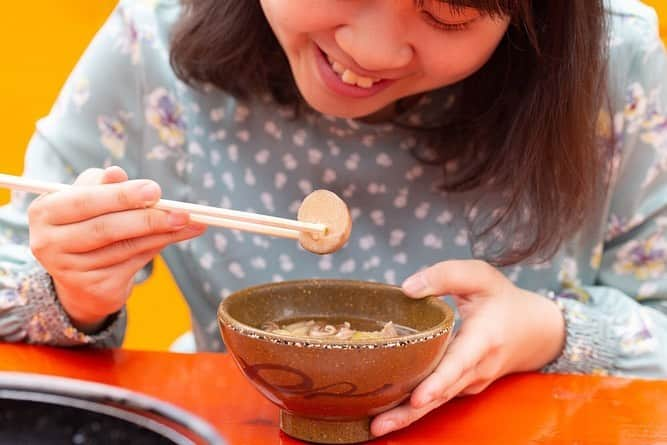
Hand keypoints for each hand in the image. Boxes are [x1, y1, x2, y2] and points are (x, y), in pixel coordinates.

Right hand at [28, 166, 206, 331]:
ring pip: (125, 247)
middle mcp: (49, 243)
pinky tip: (179, 235)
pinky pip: (133, 263)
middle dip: (147, 218)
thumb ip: (104, 186)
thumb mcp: (89, 200)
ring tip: (190, 221)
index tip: (155, 190)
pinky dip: (159, 246)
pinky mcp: (94, 288)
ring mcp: (70, 271)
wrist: (80, 277)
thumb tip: (117, 173)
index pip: (85, 202)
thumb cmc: (87, 223)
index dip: (121, 196)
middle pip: (105, 228)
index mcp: (44, 212)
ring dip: (162, 233)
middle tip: (180, 210)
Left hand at [371, 260, 564, 436]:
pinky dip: (415, 407)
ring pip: (438, 401)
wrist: (537, 331)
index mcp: (483, 339)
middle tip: (378, 425)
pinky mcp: (464, 387)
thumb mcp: (480, 276)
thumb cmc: (504, 300)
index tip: (417, 398)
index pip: (459, 363)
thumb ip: (445, 275)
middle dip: (410, 411)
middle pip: (441, 393)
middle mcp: (478, 367)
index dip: (438, 382)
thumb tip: (407, 288)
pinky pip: (439, 398)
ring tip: (377, 426)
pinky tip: (389, 412)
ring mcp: (472, 382)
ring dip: (408, 416)